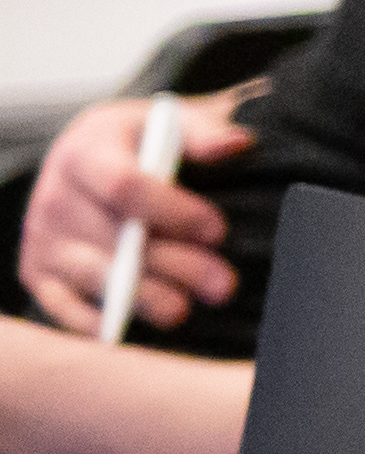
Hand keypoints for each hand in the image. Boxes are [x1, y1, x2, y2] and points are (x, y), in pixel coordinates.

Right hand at [23, 92, 245, 337]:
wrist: (92, 156)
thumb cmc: (143, 142)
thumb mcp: (171, 123)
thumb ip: (203, 134)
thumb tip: (236, 144)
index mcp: (84, 153)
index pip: (125, 186)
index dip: (173, 212)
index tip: (217, 231)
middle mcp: (54, 197)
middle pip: (116, 240)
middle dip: (175, 265)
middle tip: (223, 285)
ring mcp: (43, 239)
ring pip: (94, 276)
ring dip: (146, 298)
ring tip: (185, 309)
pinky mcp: (38, 273)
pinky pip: (62, 308)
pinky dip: (96, 324)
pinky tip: (133, 329)